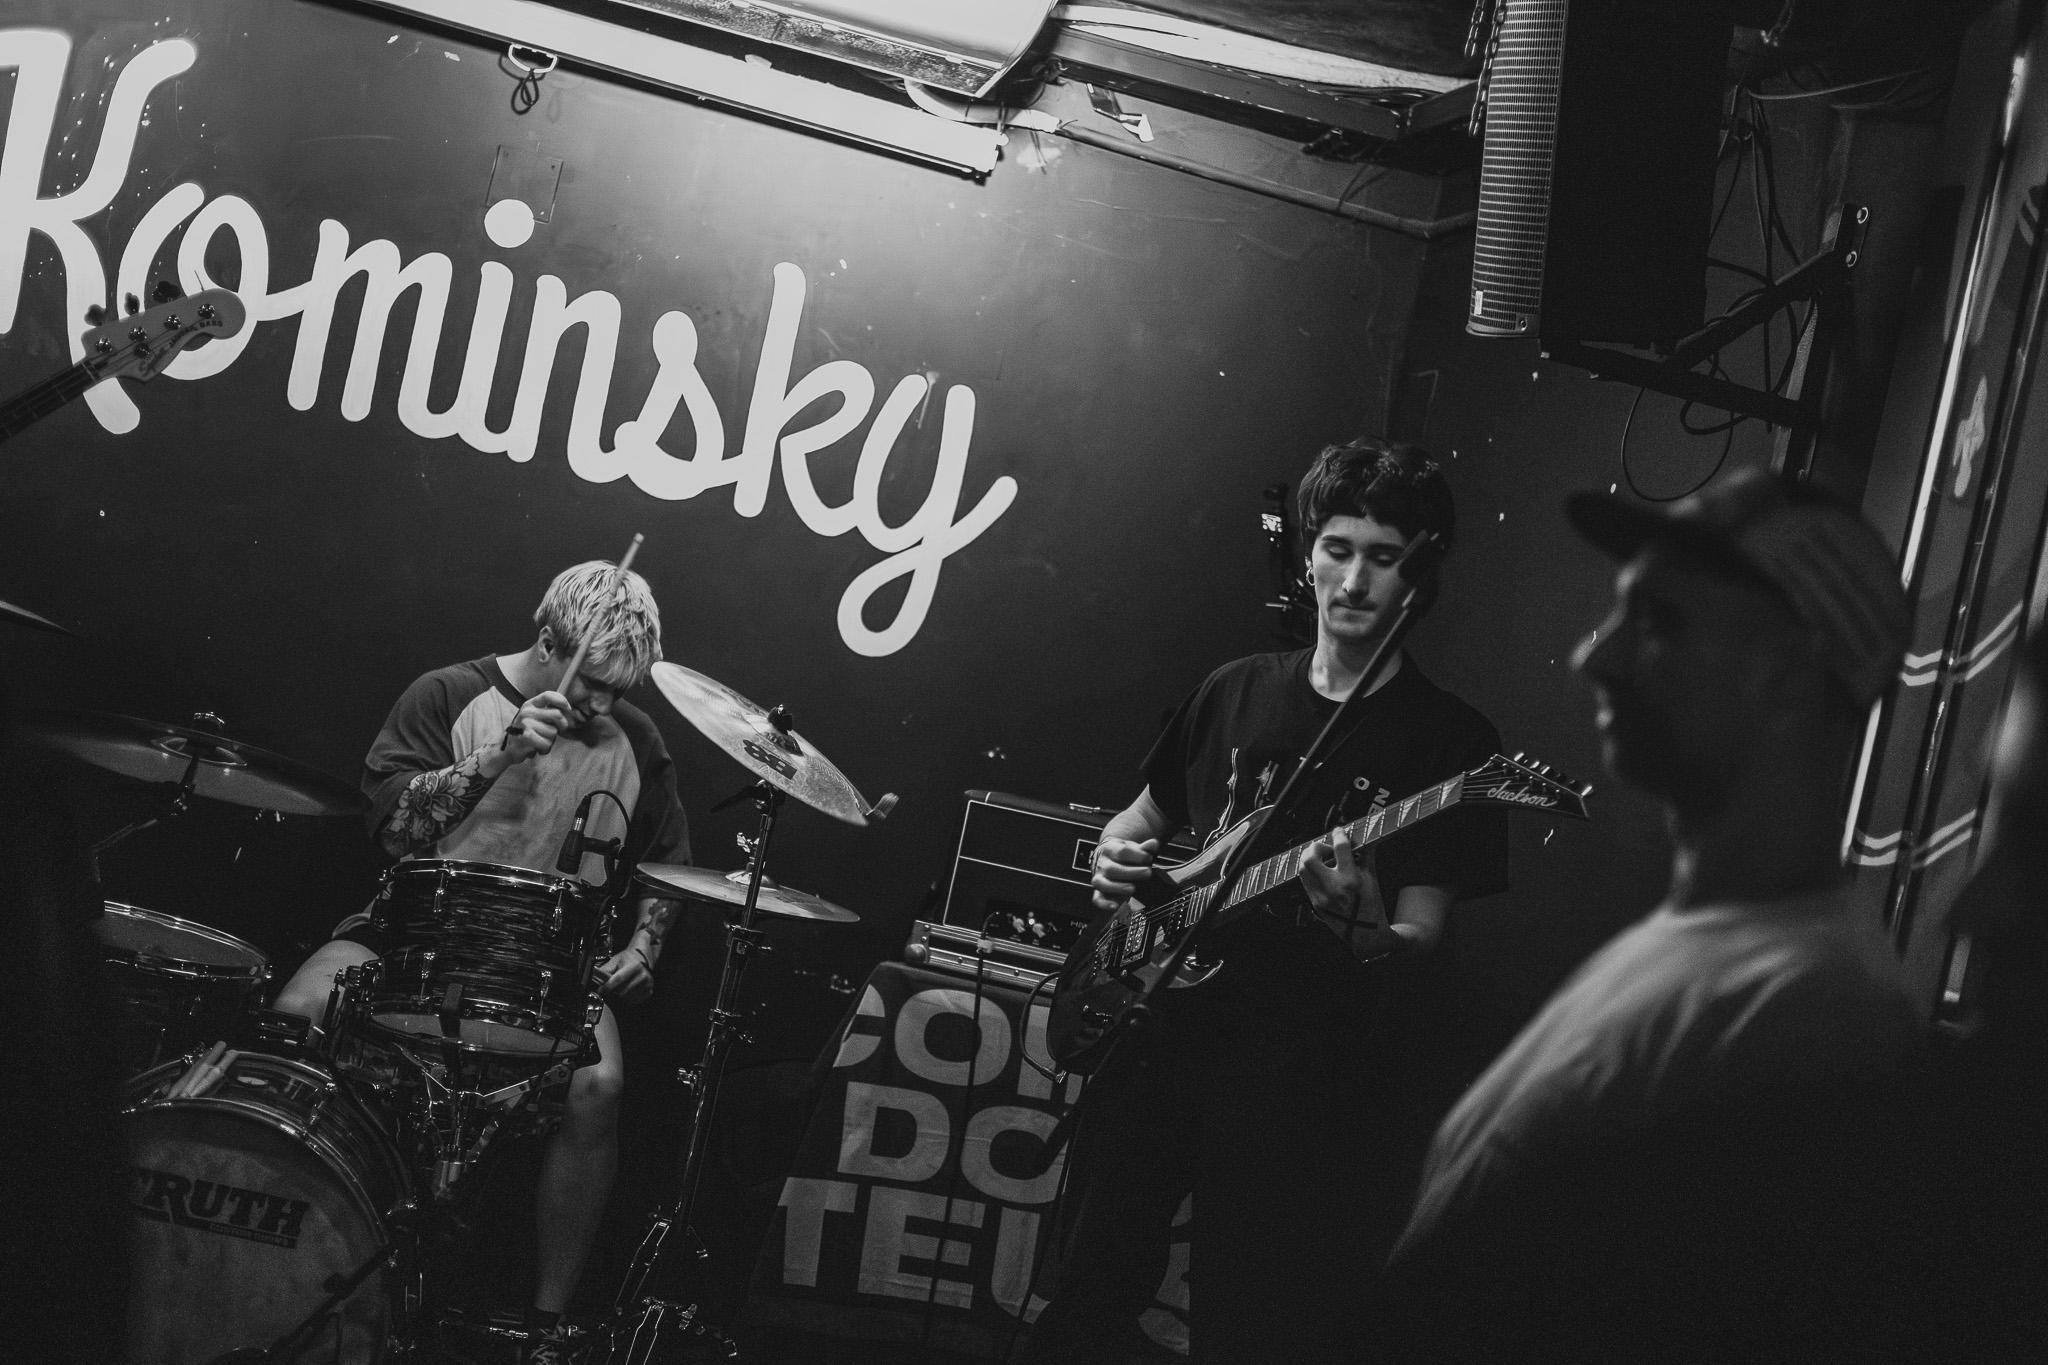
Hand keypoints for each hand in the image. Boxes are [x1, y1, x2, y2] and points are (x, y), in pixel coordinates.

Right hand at [501, 690, 574, 764]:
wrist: (507, 749)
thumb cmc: (526, 733)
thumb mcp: (535, 718)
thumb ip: (549, 713)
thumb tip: (571, 712)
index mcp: (530, 705)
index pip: (548, 695)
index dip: (562, 701)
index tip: (568, 708)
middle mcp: (527, 712)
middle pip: (557, 714)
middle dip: (562, 726)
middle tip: (555, 732)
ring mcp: (526, 724)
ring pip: (553, 732)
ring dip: (550, 741)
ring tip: (539, 741)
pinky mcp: (526, 737)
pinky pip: (547, 744)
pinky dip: (545, 750)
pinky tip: (536, 749)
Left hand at [595, 946, 654, 1007]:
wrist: (643, 958)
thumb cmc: (627, 959)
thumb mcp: (615, 961)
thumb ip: (605, 970)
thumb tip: (593, 978)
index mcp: (635, 966)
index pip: (619, 979)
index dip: (608, 986)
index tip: (600, 990)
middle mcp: (643, 975)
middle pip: (622, 991)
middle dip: (612, 993)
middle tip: (607, 991)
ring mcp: (647, 985)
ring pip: (627, 999)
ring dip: (619, 998)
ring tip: (616, 991)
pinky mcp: (649, 992)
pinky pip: (633, 1002)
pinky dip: (626, 1000)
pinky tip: (624, 993)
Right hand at [1091, 837, 1158, 912]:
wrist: (1109, 859)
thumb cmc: (1124, 855)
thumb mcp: (1134, 849)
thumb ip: (1144, 848)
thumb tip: (1154, 843)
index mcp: (1110, 849)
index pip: (1121, 851)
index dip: (1137, 855)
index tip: (1148, 858)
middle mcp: (1102, 864)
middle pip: (1111, 868)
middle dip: (1131, 872)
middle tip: (1147, 873)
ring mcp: (1099, 878)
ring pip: (1101, 883)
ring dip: (1118, 887)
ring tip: (1133, 888)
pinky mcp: (1099, 892)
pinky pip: (1097, 899)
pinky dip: (1105, 904)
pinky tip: (1116, 906)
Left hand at [1299, 825, 1386, 946]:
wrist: (1365, 934)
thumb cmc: (1371, 906)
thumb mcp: (1371, 879)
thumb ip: (1365, 856)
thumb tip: (1360, 838)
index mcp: (1350, 880)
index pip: (1340, 849)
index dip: (1339, 835)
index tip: (1339, 832)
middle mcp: (1332, 888)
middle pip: (1310, 858)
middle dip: (1317, 847)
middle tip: (1327, 848)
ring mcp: (1320, 897)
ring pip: (1303, 869)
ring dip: (1311, 858)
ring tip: (1323, 859)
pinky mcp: (1314, 904)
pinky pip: (1305, 881)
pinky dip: (1311, 872)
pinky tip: (1322, 872)